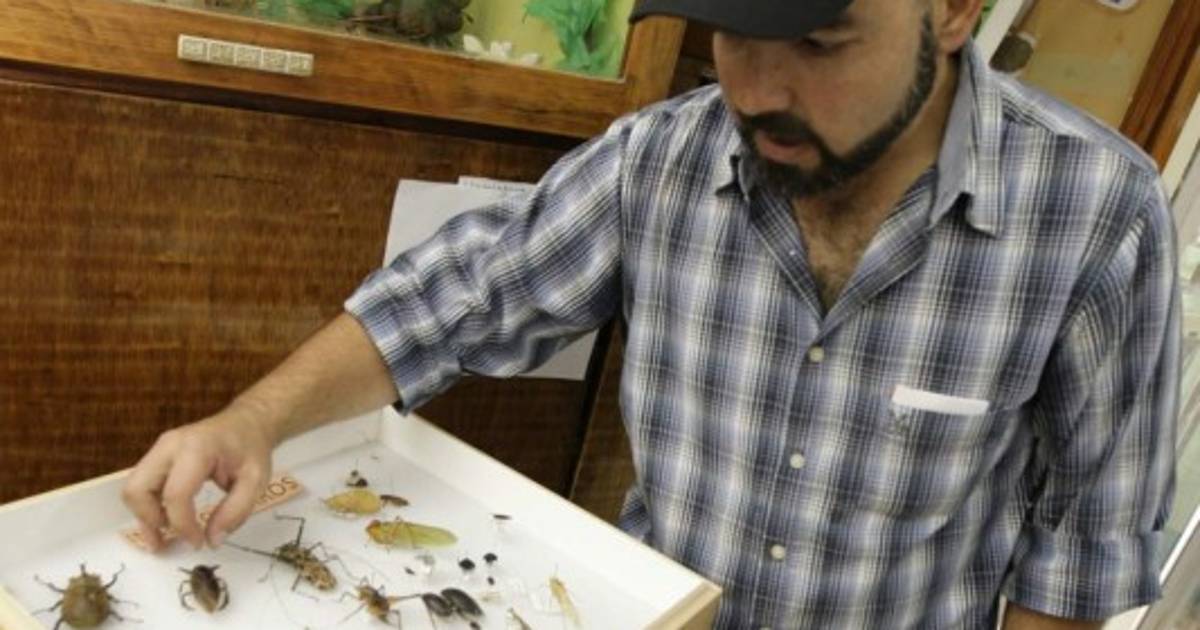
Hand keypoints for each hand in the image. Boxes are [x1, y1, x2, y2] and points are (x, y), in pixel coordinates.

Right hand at [121, 399, 276, 551]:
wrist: (245, 423)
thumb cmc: (251, 449)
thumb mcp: (256, 481)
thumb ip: (236, 511)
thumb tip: (212, 540)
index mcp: (197, 448)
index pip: (175, 494)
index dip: (182, 525)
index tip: (198, 543)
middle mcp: (169, 445)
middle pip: (137, 489)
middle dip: (149, 521)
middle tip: (168, 543)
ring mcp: (159, 448)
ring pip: (133, 489)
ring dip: (145, 516)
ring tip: (165, 536)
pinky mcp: (156, 456)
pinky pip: (141, 485)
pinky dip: (148, 507)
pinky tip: (165, 521)